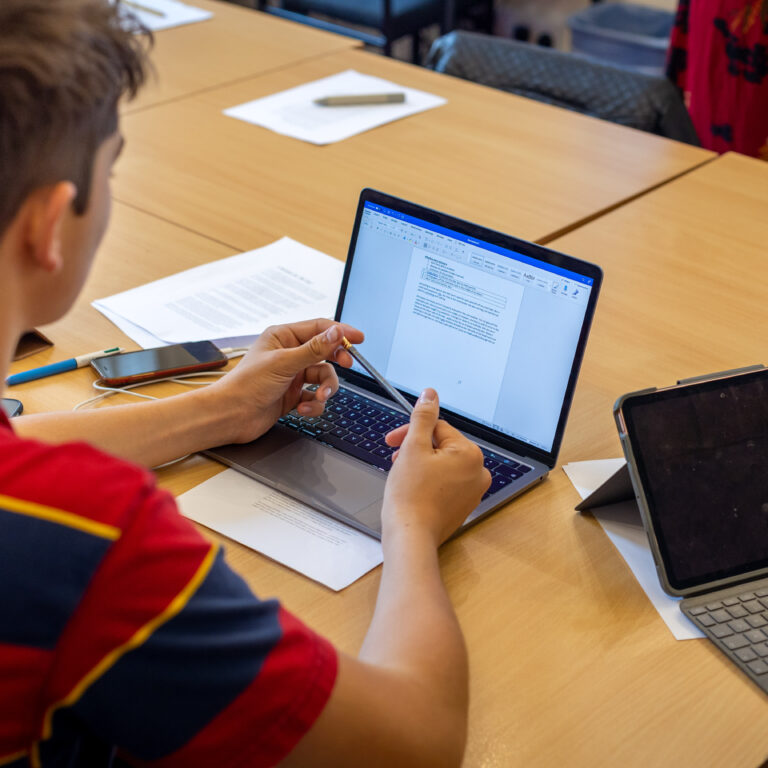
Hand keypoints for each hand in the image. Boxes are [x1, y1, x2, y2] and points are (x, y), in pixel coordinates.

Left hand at [210, 318, 362, 443]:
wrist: (231, 416)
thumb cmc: (246, 385)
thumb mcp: (284, 363)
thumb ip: (314, 349)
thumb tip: (336, 333)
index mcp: (283, 337)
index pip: (319, 328)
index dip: (340, 332)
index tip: (358, 338)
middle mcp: (289, 354)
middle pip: (325, 352)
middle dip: (336, 362)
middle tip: (347, 365)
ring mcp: (292, 375)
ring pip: (323, 377)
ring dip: (325, 388)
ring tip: (318, 397)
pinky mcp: (293, 395)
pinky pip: (315, 397)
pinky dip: (314, 404)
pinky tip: (303, 409)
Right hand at [382, 389, 490, 546]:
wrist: (410, 536)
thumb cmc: (410, 496)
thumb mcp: (413, 447)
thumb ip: (423, 417)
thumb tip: (431, 394)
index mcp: (470, 454)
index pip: (438, 429)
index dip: (411, 433)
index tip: (392, 441)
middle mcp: (478, 472)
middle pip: (441, 446)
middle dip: (416, 449)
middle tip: (395, 459)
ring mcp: (472, 491)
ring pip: (442, 464)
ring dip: (421, 464)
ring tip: (403, 475)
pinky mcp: (463, 506)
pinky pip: (446, 483)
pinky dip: (429, 481)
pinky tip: (413, 489)